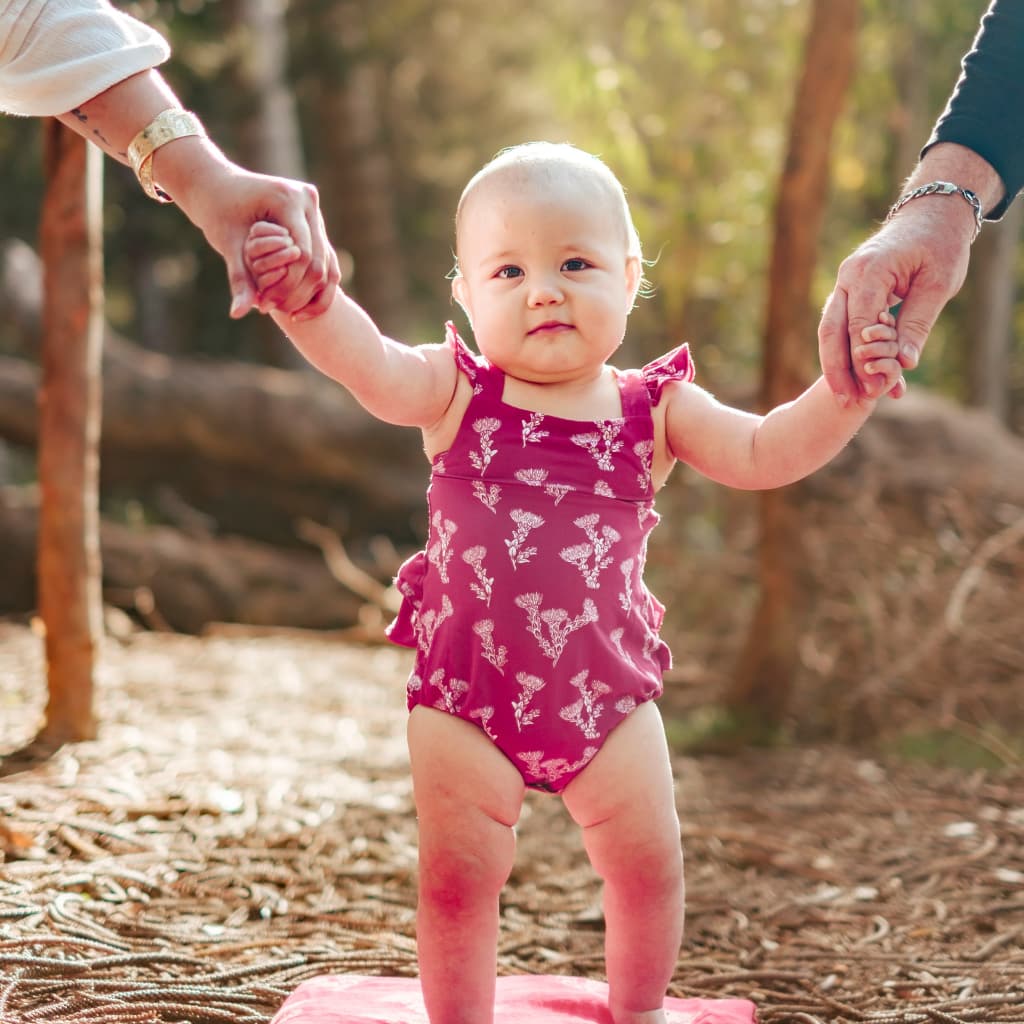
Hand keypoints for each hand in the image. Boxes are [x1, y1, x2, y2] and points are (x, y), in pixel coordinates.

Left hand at [170, 152, 340, 319]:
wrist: (218, 185)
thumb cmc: (218, 211)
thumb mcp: (228, 245)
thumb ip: (239, 279)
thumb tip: (238, 314)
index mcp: (289, 199)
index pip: (302, 255)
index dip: (288, 285)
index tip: (267, 305)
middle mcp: (308, 201)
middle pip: (318, 261)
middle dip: (300, 292)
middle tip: (280, 314)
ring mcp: (315, 211)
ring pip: (326, 264)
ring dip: (310, 293)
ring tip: (289, 313)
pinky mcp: (315, 222)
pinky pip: (325, 260)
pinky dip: (315, 286)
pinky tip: (299, 307)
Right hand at [818, 200, 973, 405]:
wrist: (930, 215)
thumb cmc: (939, 245)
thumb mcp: (938, 284)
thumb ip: (917, 324)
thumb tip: (904, 364)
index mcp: (868, 271)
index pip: (859, 325)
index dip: (864, 360)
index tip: (875, 389)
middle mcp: (847, 278)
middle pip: (831, 331)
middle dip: (837, 370)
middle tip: (847, 402)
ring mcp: (843, 284)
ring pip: (828, 331)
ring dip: (835, 366)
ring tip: (846, 397)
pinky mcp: (847, 292)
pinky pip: (838, 326)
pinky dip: (844, 352)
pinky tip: (853, 376)